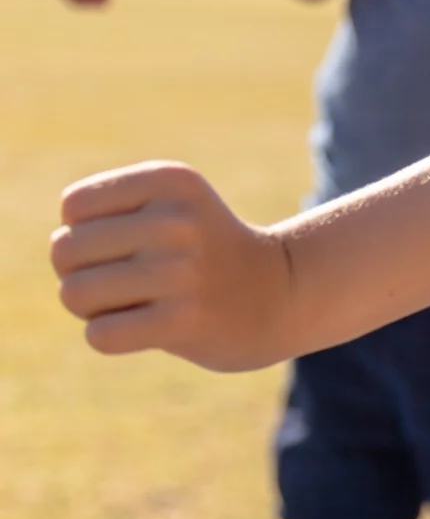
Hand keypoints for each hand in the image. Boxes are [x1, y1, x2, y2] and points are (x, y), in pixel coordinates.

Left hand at [50, 163, 294, 370]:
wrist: (278, 293)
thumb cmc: (199, 248)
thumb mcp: (165, 204)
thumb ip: (100, 215)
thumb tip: (61, 255)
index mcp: (170, 182)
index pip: (74, 207)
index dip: (83, 230)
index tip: (123, 243)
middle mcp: (176, 221)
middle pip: (65, 251)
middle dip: (76, 271)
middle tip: (117, 279)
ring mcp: (181, 272)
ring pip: (74, 294)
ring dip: (89, 307)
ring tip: (127, 303)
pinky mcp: (183, 321)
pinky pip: (99, 335)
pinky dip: (106, 335)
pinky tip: (140, 328)